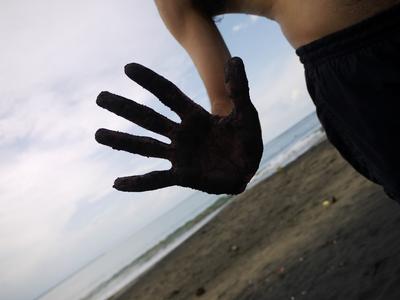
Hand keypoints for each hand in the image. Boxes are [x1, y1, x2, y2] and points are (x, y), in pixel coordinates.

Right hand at [95, 57, 262, 193]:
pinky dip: (137, 183)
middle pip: (148, 118)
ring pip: (145, 146)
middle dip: (124, 107)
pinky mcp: (182, 176)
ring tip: (98, 134)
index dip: (149, 81)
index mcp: (195, 116)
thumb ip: (240, 88)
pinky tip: (117, 183)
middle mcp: (181, 134)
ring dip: (121, 140)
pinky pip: (155, 179)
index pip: (168, 94)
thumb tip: (234, 59)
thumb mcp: (246, 113)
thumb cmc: (247, 140)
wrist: (249, 167)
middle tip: (100, 96)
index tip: (128, 68)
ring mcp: (179, 155)